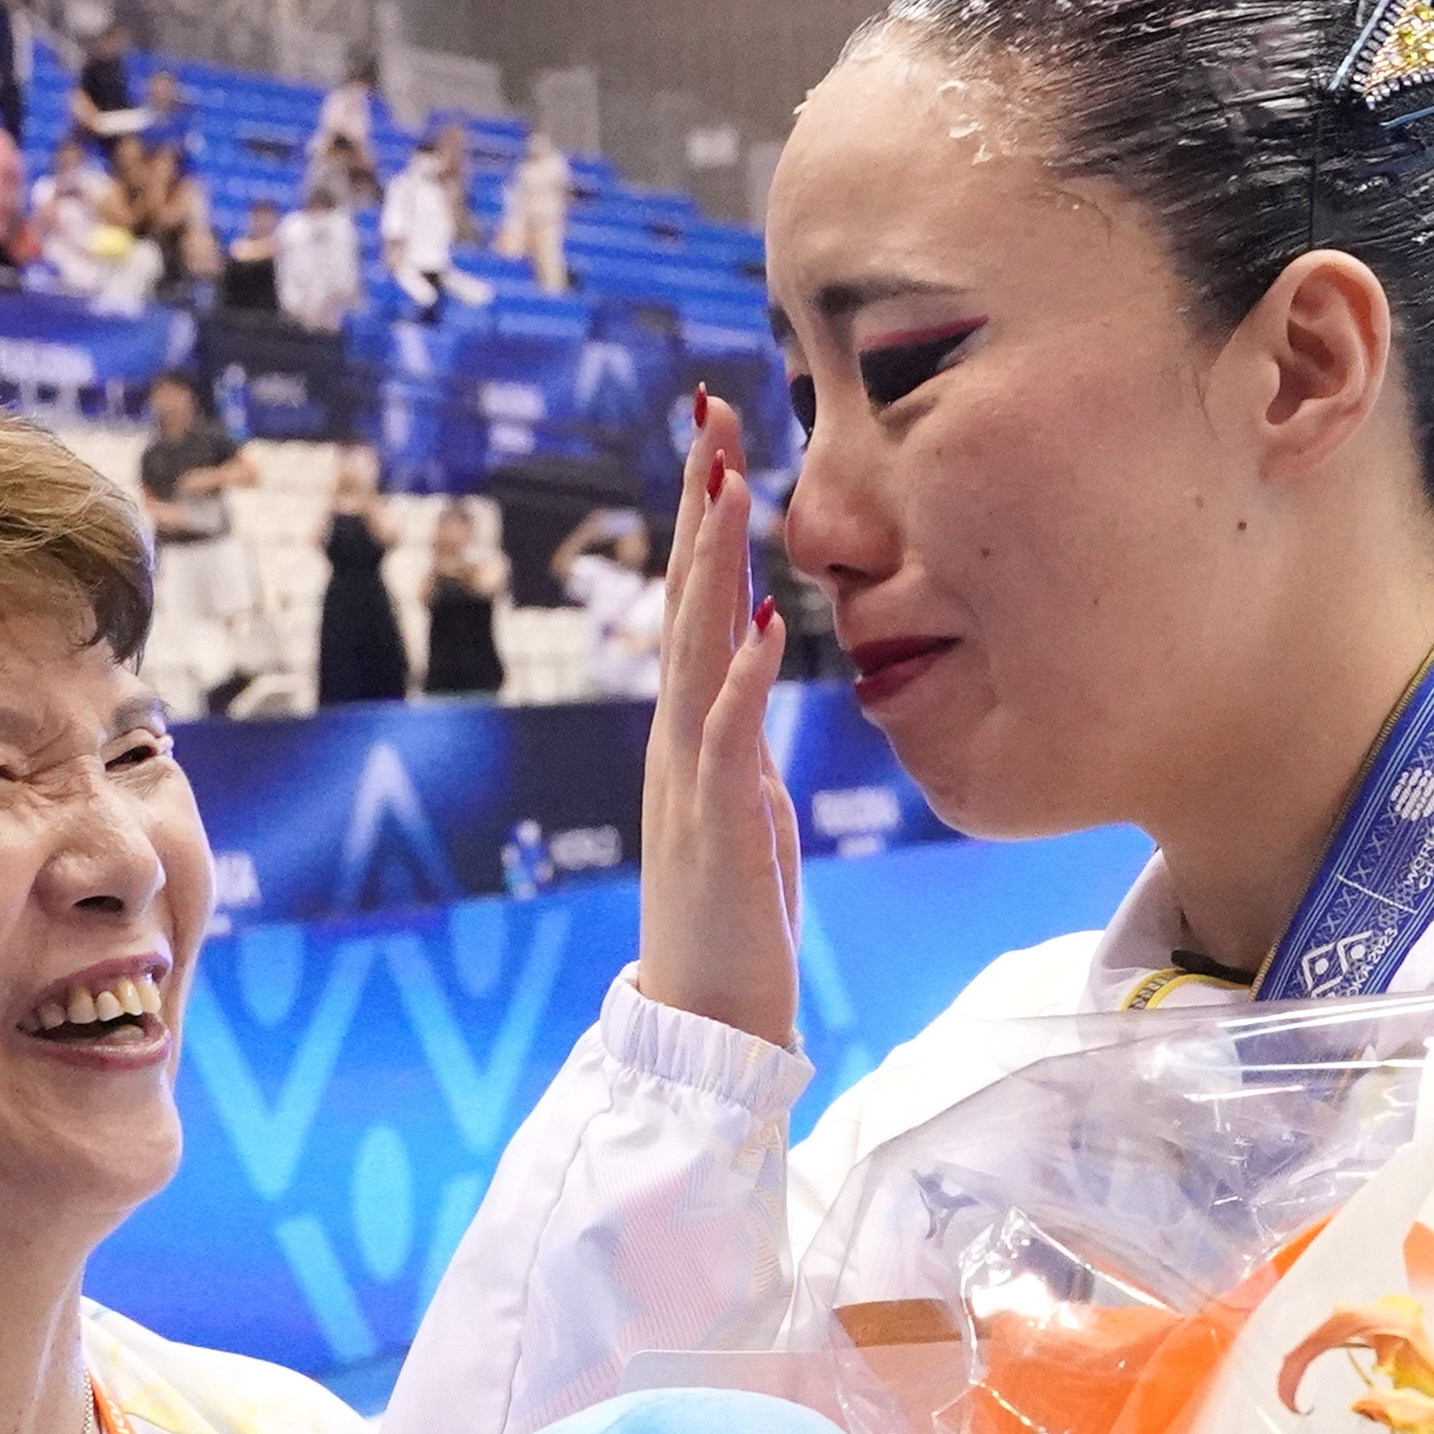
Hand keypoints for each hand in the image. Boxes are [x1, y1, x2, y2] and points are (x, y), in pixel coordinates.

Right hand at [637, 390, 796, 1047]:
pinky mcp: (716, 820)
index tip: (720, 442)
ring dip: (714, 559)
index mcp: (689, 733)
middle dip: (701, 504)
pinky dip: (739, 672)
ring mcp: (689, 775)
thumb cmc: (734, 924)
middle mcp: (677, 738)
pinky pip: (727, 733)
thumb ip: (742, 743)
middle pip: (686, 599)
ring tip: (731, 478)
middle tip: (710, 413)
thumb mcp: (746, 809)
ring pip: (696, 645)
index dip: (708, 523)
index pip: (699, 605)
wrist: (707, 1020)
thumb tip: (748, 680)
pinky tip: (755, 617)